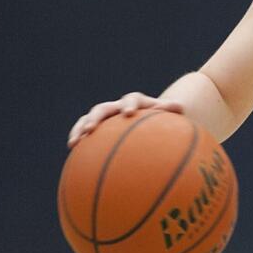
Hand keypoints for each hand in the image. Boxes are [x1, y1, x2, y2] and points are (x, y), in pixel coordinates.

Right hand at [67, 92, 184, 147]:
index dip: (130, 104)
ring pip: (88, 119)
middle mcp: (118, 108)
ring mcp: (107, 118)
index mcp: (138, 102)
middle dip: (96, 117)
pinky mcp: (99, 129)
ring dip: (80, 129)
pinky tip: (73, 154)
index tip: (129, 113)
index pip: (133, 98)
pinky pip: (85, 133)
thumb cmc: (165, 120)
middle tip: (92, 128)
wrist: (153, 120)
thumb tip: (179, 107)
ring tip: (73, 143)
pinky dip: (79, 140)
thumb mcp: (171, 115)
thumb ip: (172, 110)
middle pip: (103, 108)